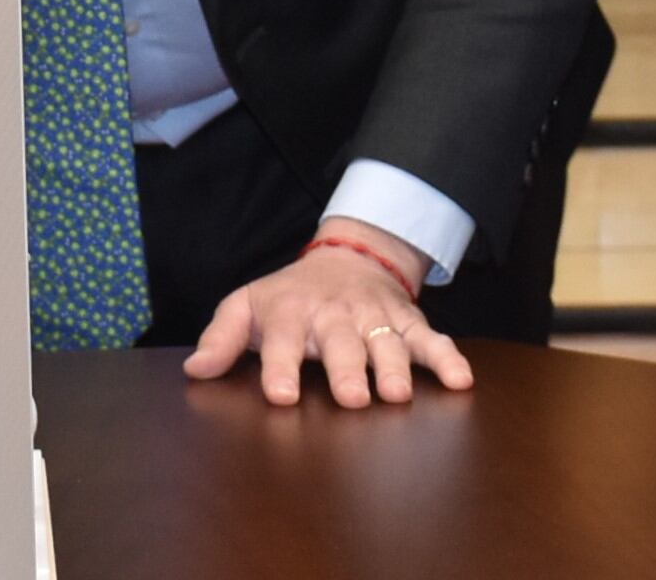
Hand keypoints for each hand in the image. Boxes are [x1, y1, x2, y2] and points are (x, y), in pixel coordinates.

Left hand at [182, 217, 470, 407]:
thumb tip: (194, 370)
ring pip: (387, 340)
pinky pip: (430, 338)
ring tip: (398, 394)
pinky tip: (460, 380)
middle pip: (341, 342)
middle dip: (347, 369)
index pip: (282, 339)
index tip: (283, 396)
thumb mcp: (247, 305)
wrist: (346, 256)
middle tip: (352, 398)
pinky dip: (447, 357)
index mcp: (291, 312)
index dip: (280, 367)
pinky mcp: (407, 320)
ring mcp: (374, 316)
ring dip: (393, 366)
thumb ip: (221, 336)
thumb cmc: (289, 295)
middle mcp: (334, 315)